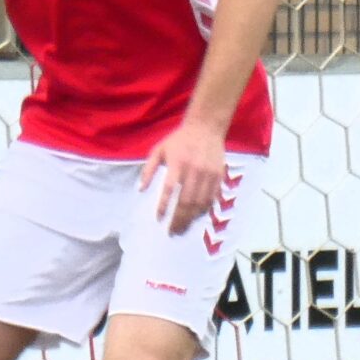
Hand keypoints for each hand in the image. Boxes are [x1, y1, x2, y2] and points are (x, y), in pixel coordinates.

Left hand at [142, 119, 227, 234]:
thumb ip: (148, 169)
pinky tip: (196, 217)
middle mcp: (194, 169)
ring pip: (201, 202)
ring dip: (191, 218)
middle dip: (179, 219)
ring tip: (183, 228)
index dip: (164, 205)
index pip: (169, 188)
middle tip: (172, 232)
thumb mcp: (159, 150)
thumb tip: (141, 190)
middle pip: (187, 200)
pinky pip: (212, 198)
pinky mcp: (219, 176)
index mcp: (177, 162)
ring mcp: (208, 174)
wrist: (206, 127)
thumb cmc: (179, 140)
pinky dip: (204, 210)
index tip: (159, 219)